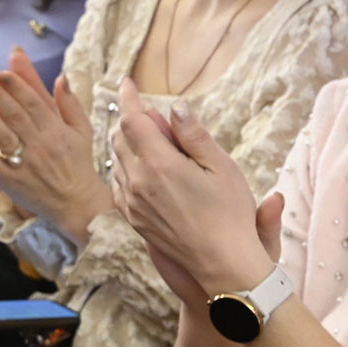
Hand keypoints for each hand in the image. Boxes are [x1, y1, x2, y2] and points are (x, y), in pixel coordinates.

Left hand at [0, 40, 110, 239]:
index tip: (2, 71)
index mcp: (55, 130)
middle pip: (16, 115)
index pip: (34, 103)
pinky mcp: (12, 181)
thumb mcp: (82, 131)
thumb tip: (61, 76)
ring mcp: (25, 163)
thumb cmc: (78, 164)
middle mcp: (40, 144)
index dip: (18, 86)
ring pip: (5, 137)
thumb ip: (69, 103)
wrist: (79, 203)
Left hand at [108, 78, 271, 293]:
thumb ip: (194, 135)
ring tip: (151, 141)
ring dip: (128, 144)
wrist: (221, 263)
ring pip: (117, 161)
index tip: (127, 83)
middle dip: (130, 120)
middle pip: (120, 138)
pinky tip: (144, 170)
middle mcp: (138, 182)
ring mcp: (132, 202)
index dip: (128, 99)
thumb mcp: (221, 167)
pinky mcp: (133, 219)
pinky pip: (119, 184)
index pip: (132, 121)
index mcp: (160, 164)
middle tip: (151, 115)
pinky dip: (126, 168)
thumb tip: (175, 107)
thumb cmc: (230, 213)